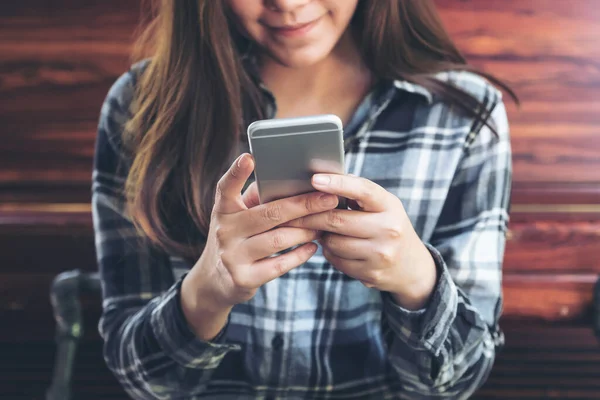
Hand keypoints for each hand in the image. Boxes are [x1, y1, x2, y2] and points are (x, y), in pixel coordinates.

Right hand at [181, 154, 338, 338]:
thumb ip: (256, 198)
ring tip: (322, 225)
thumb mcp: (236, 217)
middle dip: (303, 205)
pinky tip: (313, 247)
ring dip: (306, 231)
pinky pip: (279, 265)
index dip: (236, 172)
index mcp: (223, 210)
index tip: (250, 157)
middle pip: (269, 214)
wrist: (214, 280)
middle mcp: (225, 231)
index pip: (226, 187)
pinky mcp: (244, 278)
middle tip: (328, 199)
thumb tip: (290, 179)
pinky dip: (300, 255)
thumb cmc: (236, 238)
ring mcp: (233, 256)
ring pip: (279, 239)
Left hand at [285, 173, 437, 309]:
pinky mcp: (371, 274)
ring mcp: (381, 254)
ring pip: (333, 242)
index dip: (337, 184)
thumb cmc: (388, 226)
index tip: (315, 179)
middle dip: (311, 215)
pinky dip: (330, 252)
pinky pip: (336, 260)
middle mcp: (389, 229)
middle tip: (294, 212)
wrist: (412, 268)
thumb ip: (358, 193)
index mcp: (390, 206)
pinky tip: (335, 247)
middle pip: (337, 220)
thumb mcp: (383, 206)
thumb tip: (322, 179)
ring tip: (324, 230)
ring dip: (322, 236)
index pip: (362, 190)